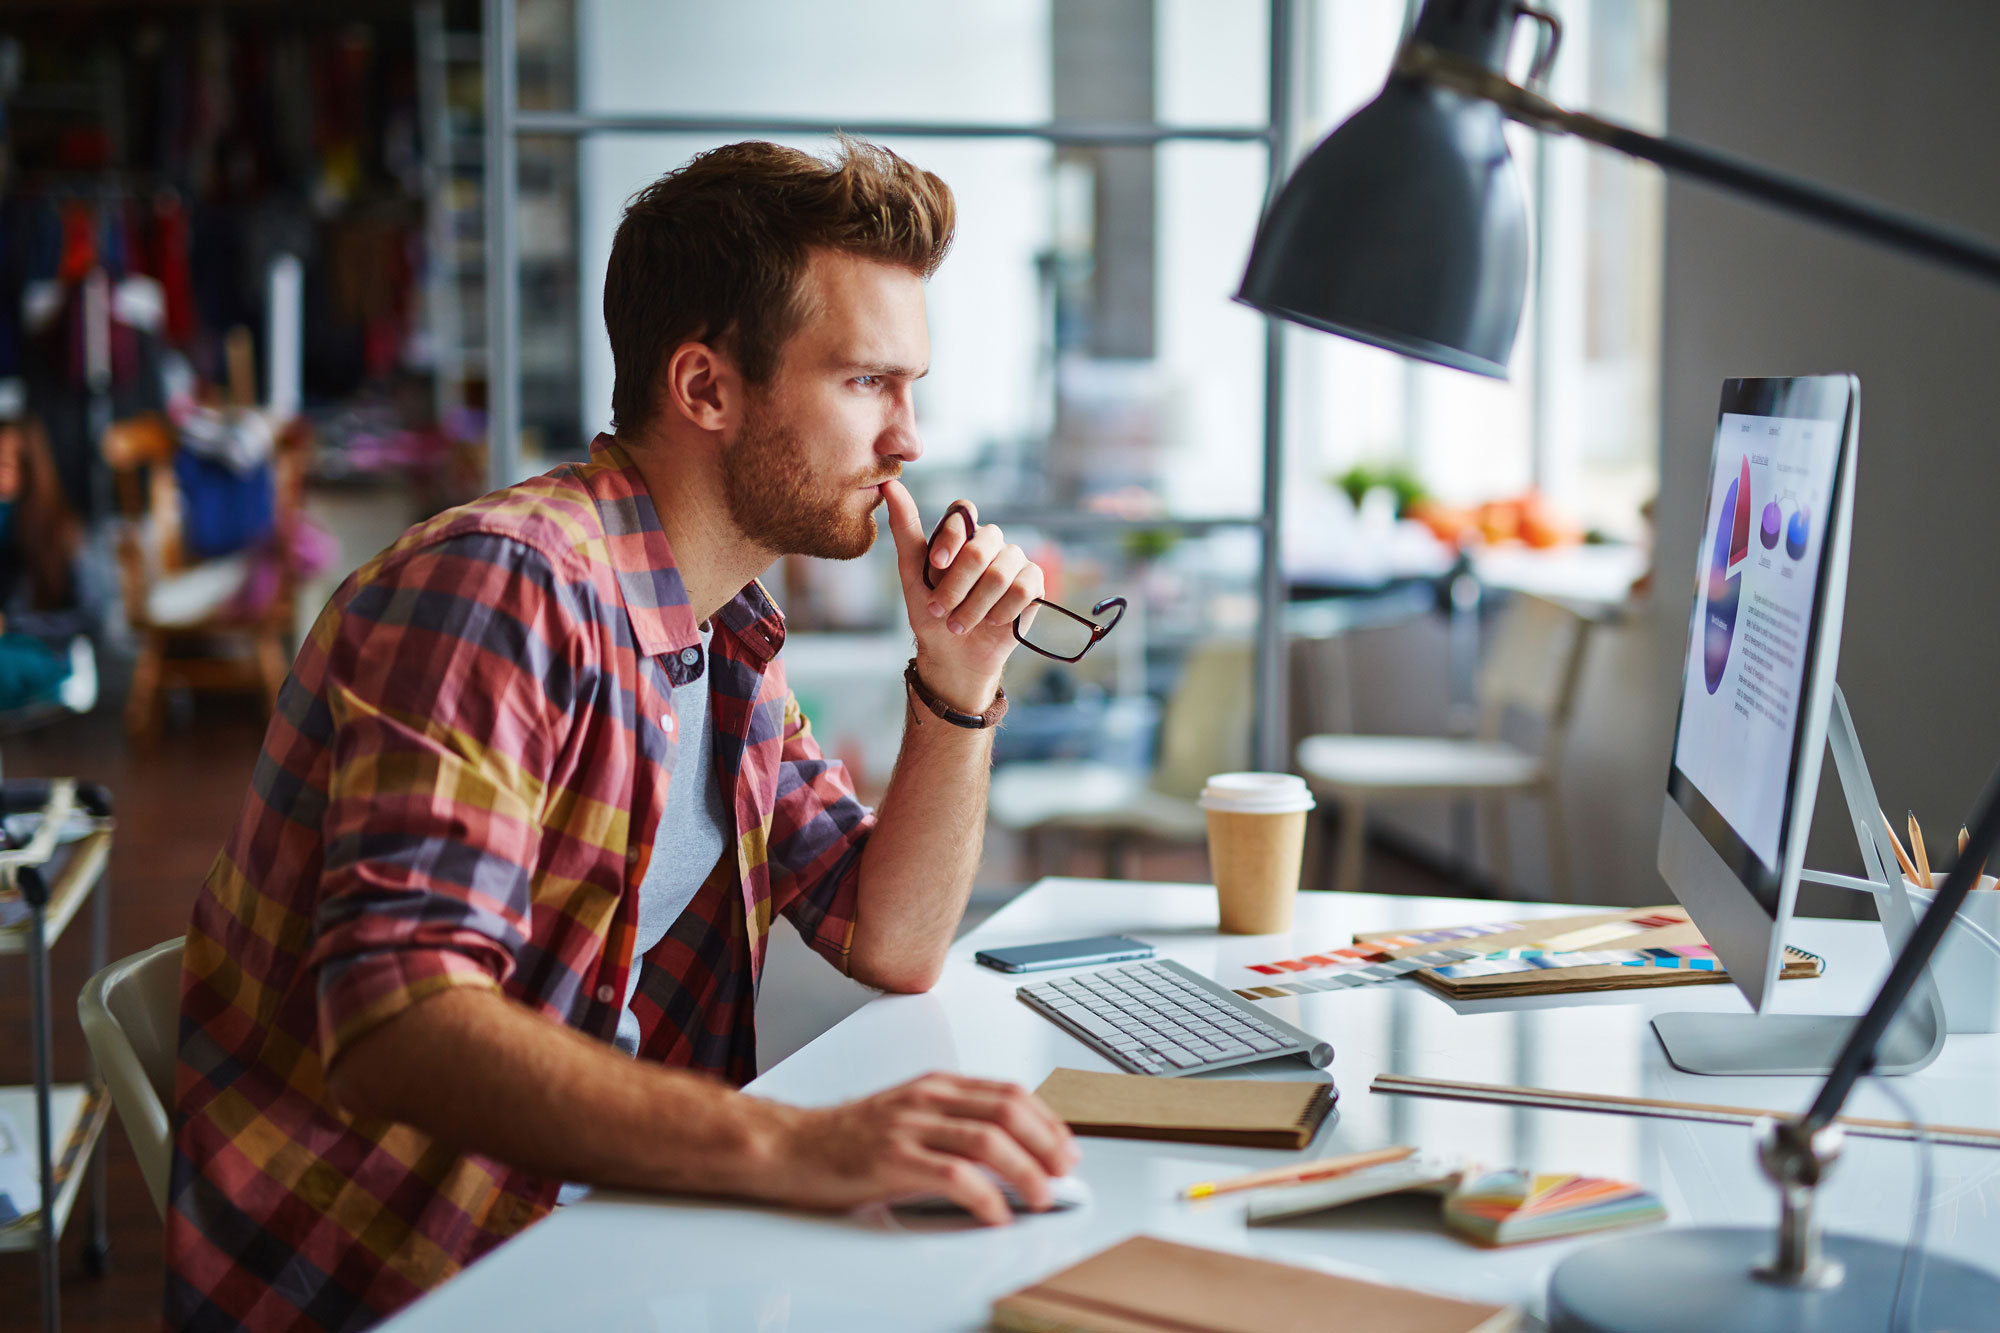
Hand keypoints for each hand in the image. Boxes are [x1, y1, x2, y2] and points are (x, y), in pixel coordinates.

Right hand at [756, 1071, 1079, 1225]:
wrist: (788, 1146)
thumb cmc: (846, 1138)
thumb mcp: (907, 1115)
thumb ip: (950, 1123)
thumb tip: (1006, 1149)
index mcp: (934, 1086)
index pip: (1007, 1092)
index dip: (1046, 1119)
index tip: (1066, 1147)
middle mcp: (926, 1099)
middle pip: (1007, 1110)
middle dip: (1046, 1143)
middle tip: (1064, 1173)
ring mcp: (909, 1127)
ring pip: (988, 1140)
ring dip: (1026, 1172)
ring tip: (1041, 1197)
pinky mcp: (892, 1160)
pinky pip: (954, 1175)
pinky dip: (986, 1197)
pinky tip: (997, 1213)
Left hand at [880, 481, 1044, 712]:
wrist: (953, 654)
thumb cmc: (930, 612)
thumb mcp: (911, 573)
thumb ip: (905, 528)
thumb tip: (890, 484)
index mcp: (963, 533)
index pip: (964, 511)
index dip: (952, 537)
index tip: (936, 565)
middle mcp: (990, 543)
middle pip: (981, 546)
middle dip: (958, 585)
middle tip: (942, 609)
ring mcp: (1014, 562)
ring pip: (1000, 573)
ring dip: (975, 606)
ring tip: (960, 624)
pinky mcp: (1034, 584)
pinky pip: (1023, 589)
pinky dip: (1001, 611)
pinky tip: (991, 622)